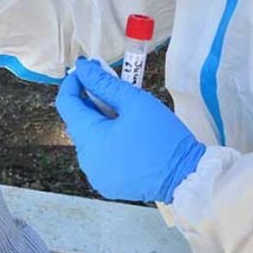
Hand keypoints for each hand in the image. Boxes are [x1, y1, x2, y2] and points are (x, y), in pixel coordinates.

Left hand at [55, 58, 206, 202]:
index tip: (88, 70)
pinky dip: (107, 140)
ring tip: (124, 112)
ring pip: (89, 138)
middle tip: (113, 87)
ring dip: (100, 121)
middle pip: (78, 121)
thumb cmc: (163, 138)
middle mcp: (87, 160)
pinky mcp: (108, 183)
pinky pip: (99, 155)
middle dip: (91, 101)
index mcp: (90, 139)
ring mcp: (96, 174)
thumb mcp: (135, 102)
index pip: (66, 103)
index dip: (74, 82)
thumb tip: (83, 69)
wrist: (186, 177)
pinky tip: (126, 133)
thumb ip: (105, 83)